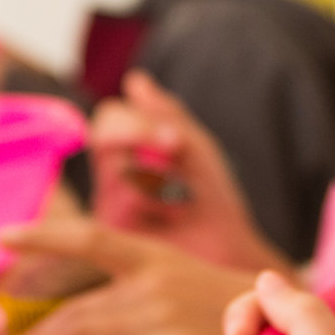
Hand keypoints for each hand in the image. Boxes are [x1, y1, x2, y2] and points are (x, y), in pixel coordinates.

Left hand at [0, 217, 263, 334]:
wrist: (274, 322)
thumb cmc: (212, 300)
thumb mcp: (172, 272)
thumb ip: (126, 283)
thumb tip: (72, 313)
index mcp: (151, 254)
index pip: (89, 238)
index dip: (43, 236)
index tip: (3, 236)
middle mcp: (153, 281)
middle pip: (78, 307)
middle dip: (40, 330)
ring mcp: (162, 316)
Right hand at [91, 71, 287, 271]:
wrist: (229, 255)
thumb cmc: (213, 201)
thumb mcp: (197, 151)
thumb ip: (167, 115)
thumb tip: (135, 79)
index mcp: (127, 151)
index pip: (110, 117)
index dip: (134, 120)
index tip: (176, 139)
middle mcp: (110, 176)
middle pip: (105, 140)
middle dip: (144, 140)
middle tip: (179, 150)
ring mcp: (108, 205)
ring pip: (117, 173)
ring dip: (160, 177)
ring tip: (187, 194)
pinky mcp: (113, 236)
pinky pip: (122, 208)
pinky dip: (159, 207)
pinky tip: (180, 217)